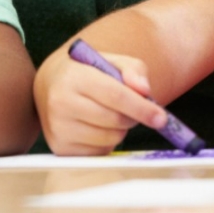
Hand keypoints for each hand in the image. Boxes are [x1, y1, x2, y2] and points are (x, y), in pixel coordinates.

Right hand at [33, 47, 167, 155]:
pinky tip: (97, 126)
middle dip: (133, 117)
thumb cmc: (88, 71)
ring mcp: (58, 127)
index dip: (142, 108)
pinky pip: (99, 152)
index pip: (115, 95)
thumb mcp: (110, 60)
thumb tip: (145, 91)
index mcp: (74, 76)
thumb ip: (133, 69)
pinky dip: (107, 141)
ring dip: (121, 129)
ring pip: (109, 138)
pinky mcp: (60, 147)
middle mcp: (61, 102)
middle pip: (115, 120)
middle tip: (132, 109)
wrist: (51, 85)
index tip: (162, 118)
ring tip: (110, 114)